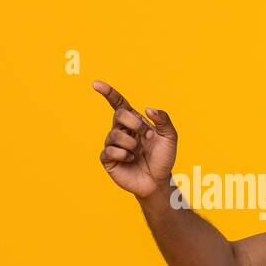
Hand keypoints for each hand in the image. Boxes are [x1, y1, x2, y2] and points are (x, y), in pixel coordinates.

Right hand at [94, 80, 177, 199]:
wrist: (158, 181)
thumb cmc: (163, 158)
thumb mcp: (170, 137)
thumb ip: (163, 120)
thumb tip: (148, 109)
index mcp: (134, 122)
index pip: (118, 103)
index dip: (107, 93)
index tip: (96, 84)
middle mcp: (121, 130)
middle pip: (118, 114)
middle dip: (135, 124)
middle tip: (147, 137)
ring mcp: (113, 145)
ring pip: (114, 134)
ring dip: (131, 143)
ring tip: (138, 152)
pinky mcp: (108, 159)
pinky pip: (109, 150)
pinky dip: (123, 154)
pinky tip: (130, 160)